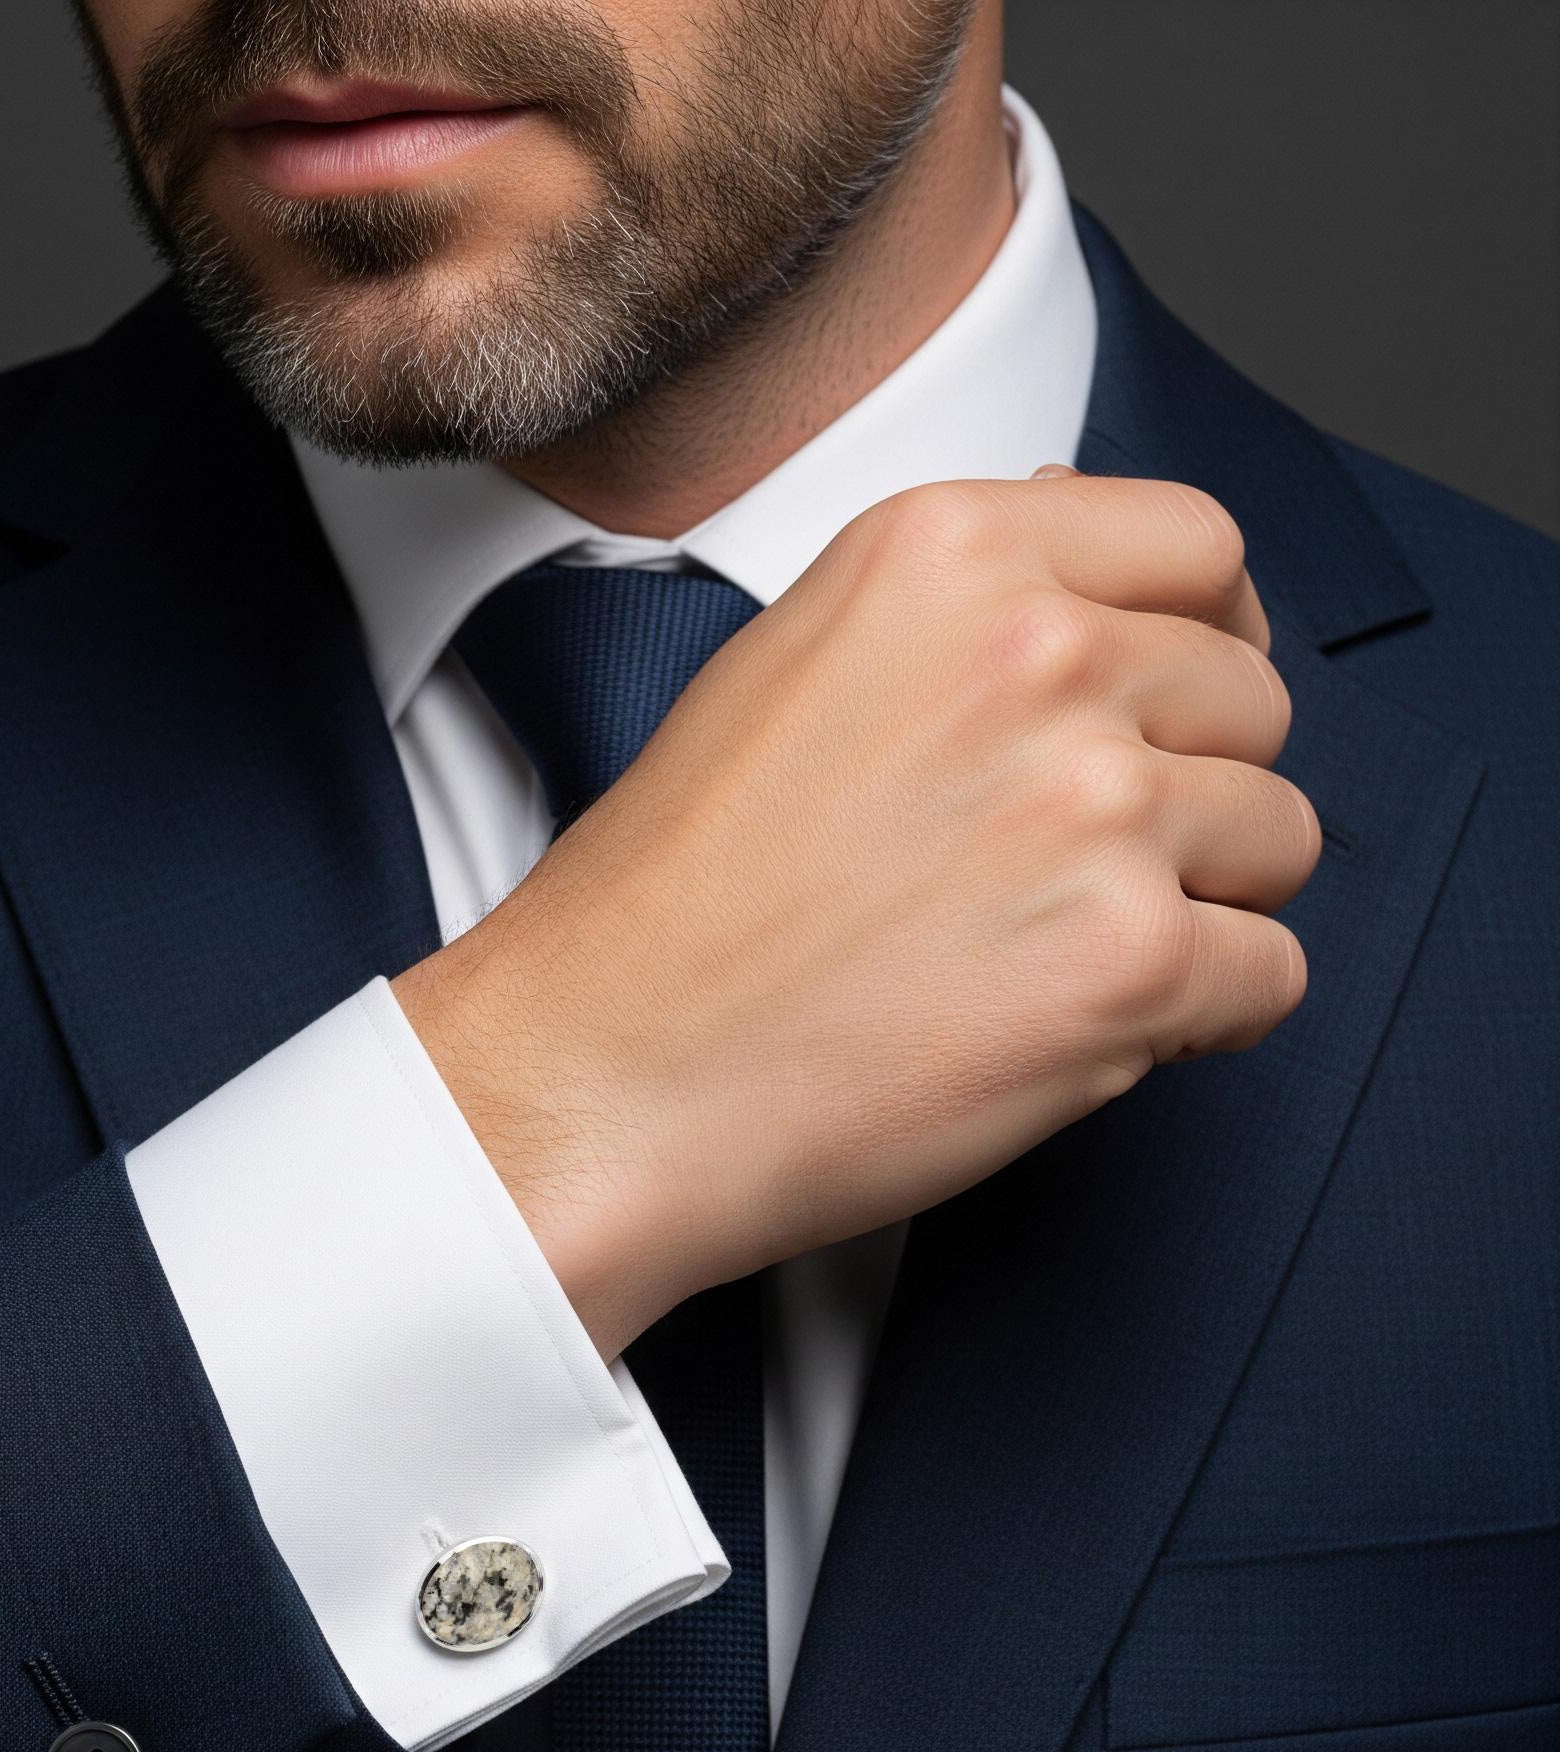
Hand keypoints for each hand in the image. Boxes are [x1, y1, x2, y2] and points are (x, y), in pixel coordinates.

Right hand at [393, 471, 1317, 1359]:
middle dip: (1191, 785)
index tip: (1185, 699)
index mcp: (945, 556)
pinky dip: (1203, 1013)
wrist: (605, 1074)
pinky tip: (1088, 1021)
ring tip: (1064, 949)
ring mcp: (1092, 806)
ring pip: (1278, 836)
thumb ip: (953, 606)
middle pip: (1248, 698)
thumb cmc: (670, 903)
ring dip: (1201, 900)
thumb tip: (1085, 559)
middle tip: (1081, 863)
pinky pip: (1270, 973)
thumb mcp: (785, 668)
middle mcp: (1034, 655)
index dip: (1207, 633)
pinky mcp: (1128, 962)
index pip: (1198, 546)